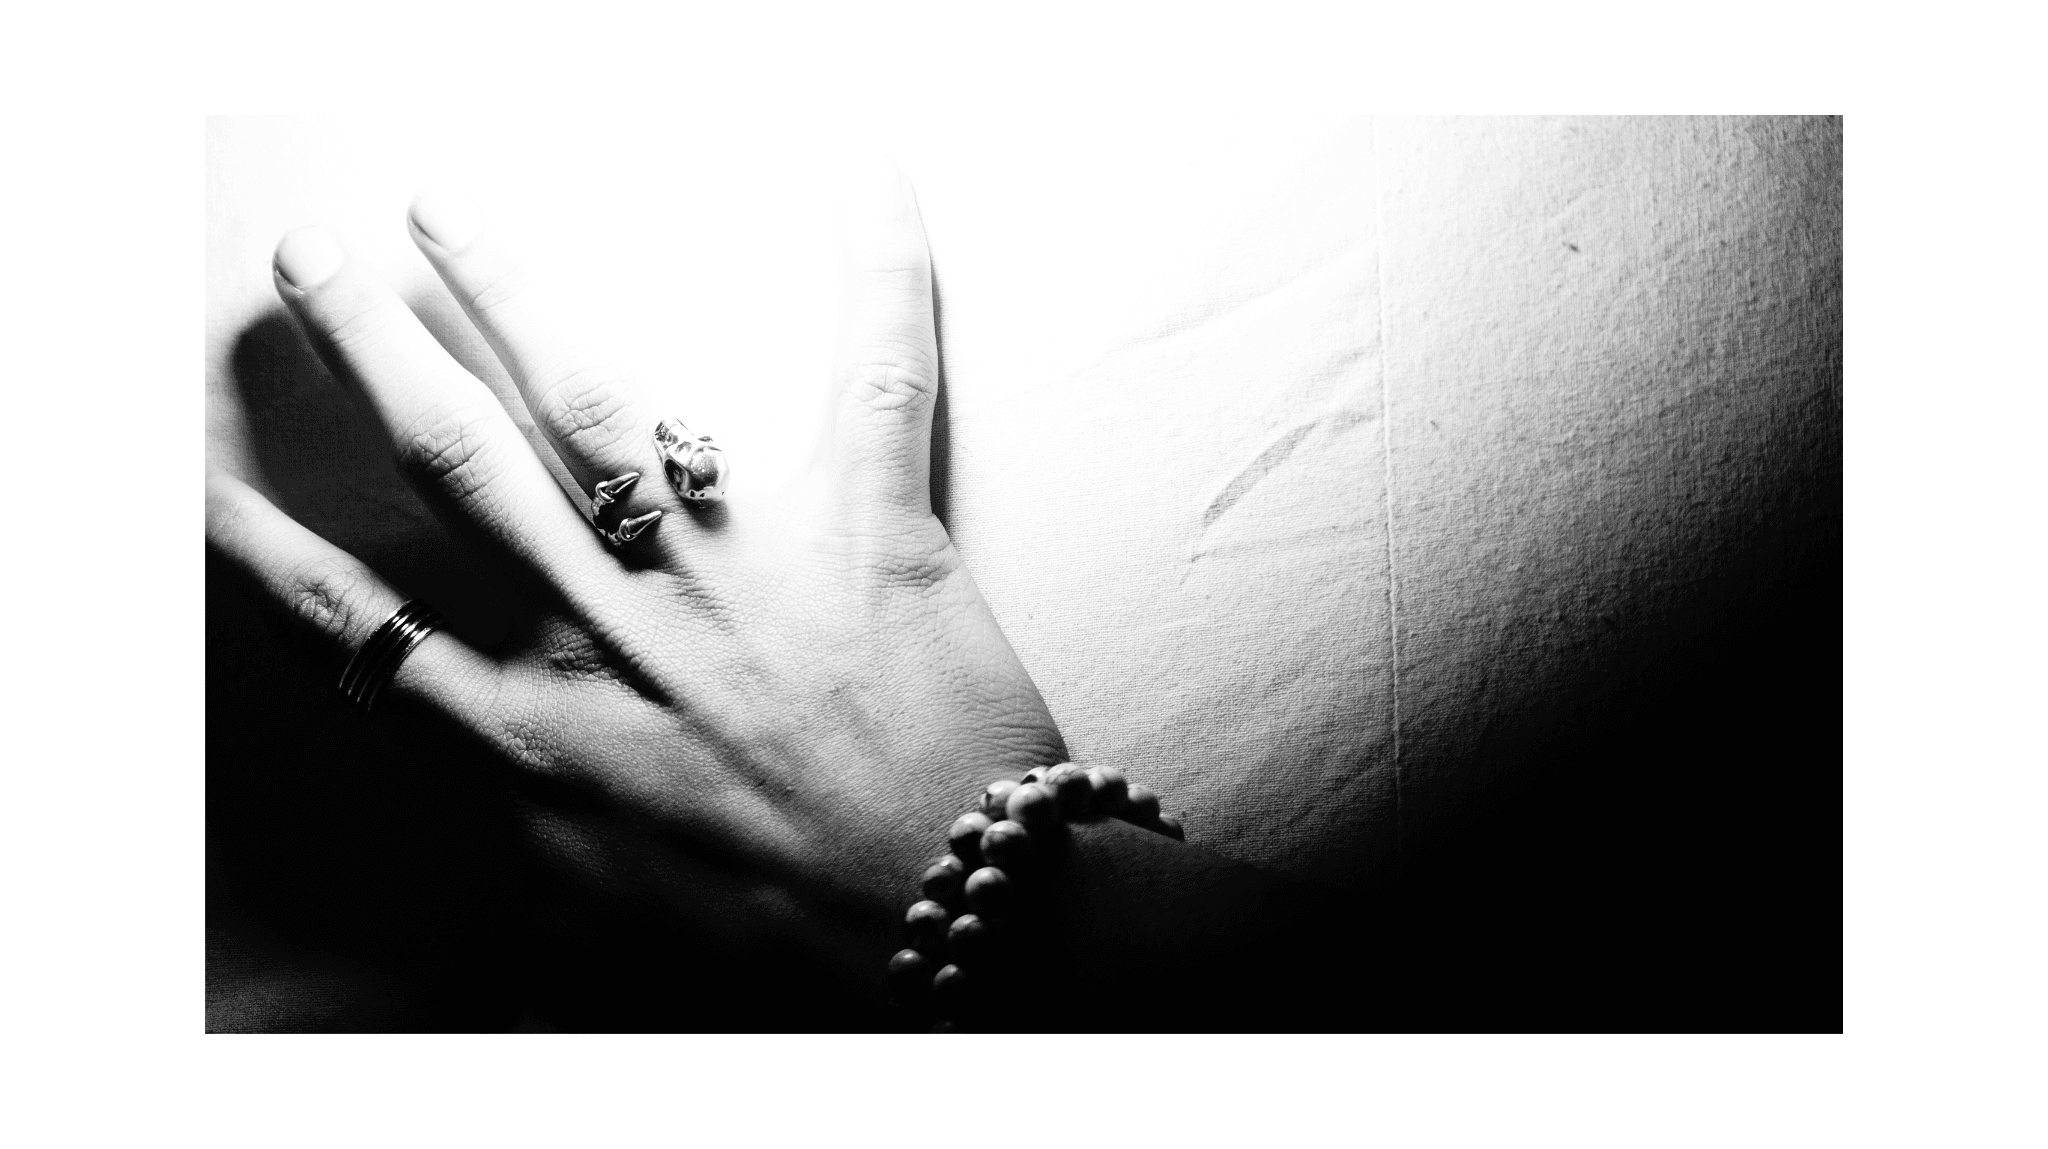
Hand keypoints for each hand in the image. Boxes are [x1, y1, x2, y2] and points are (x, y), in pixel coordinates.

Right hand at [206, 160, 1065, 967]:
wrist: (956, 934)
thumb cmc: (787, 935)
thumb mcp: (607, 901)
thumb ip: (524, 811)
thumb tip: (472, 753)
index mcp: (540, 738)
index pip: (361, 625)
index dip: (263, 548)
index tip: (201, 480)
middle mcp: (615, 634)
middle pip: (455, 464)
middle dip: (368, 352)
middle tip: (308, 262)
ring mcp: (739, 569)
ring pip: (597, 398)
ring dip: (508, 288)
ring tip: (444, 207)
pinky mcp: (873, 532)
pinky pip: (876, 374)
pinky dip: (879, 265)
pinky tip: (864, 172)